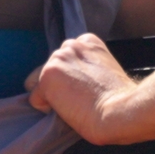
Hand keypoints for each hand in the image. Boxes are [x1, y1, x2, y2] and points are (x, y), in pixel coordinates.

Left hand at [24, 33, 146, 144]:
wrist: (119, 111)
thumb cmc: (119, 101)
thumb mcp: (105, 72)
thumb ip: (87, 68)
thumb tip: (72, 82)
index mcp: (88, 41)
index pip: (65, 59)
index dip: (71, 78)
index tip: (85, 89)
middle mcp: (71, 45)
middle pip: (50, 68)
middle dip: (59, 85)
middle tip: (79, 99)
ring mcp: (58, 59)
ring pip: (38, 82)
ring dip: (52, 96)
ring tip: (73, 105)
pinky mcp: (48, 76)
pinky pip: (35, 99)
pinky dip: (46, 109)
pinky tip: (67, 110)